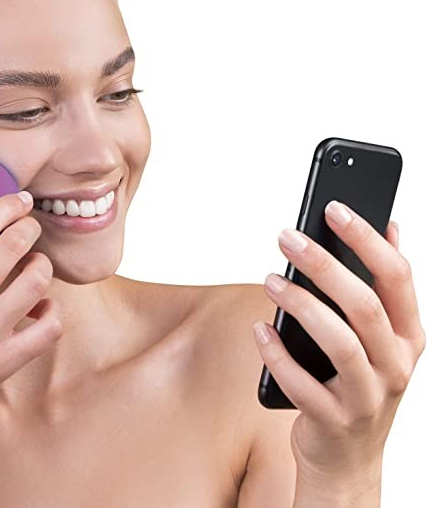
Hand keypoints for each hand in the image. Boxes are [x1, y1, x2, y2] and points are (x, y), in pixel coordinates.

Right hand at [0, 191, 62, 433]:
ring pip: (35, 282)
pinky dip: (53, 312)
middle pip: (12, 246)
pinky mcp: (7, 360)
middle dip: (29, 227)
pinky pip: (48, 327)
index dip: (4, 205)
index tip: (19, 199)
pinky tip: (42, 308)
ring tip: (35, 266)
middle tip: (30, 226)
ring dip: (42, 267)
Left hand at [253, 200, 424, 481]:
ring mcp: (367, 396)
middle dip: (323, 264)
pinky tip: (260, 329)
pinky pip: (302, 384)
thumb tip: (390, 225)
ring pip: (338, 342)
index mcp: (408, 336)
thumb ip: (383, 288)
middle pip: (363, 304)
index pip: (397, 277)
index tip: (333, 207)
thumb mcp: (380, 338)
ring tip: (270, 279)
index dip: (367, 239)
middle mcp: (395, 364)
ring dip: (300, 305)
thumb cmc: (356, 383)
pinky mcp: (334, 419)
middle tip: (285, 236)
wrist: (347, 459)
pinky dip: (278, 354)